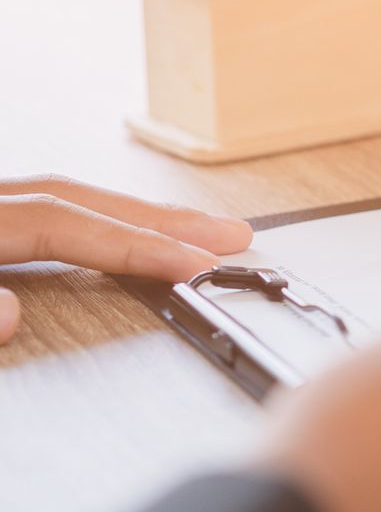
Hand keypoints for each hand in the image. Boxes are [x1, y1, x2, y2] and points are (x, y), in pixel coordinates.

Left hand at [0, 175, 252, 342]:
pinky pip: (40, 207)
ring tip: (189, 231)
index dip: (135, 244)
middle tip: (228, 234)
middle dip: (160, 218)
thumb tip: (10, 316)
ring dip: (132, 215)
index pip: (60, 223)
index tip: (195, 265)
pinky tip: (116, 235)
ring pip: (60, 196)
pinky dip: (92, 219)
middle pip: (75, 197)